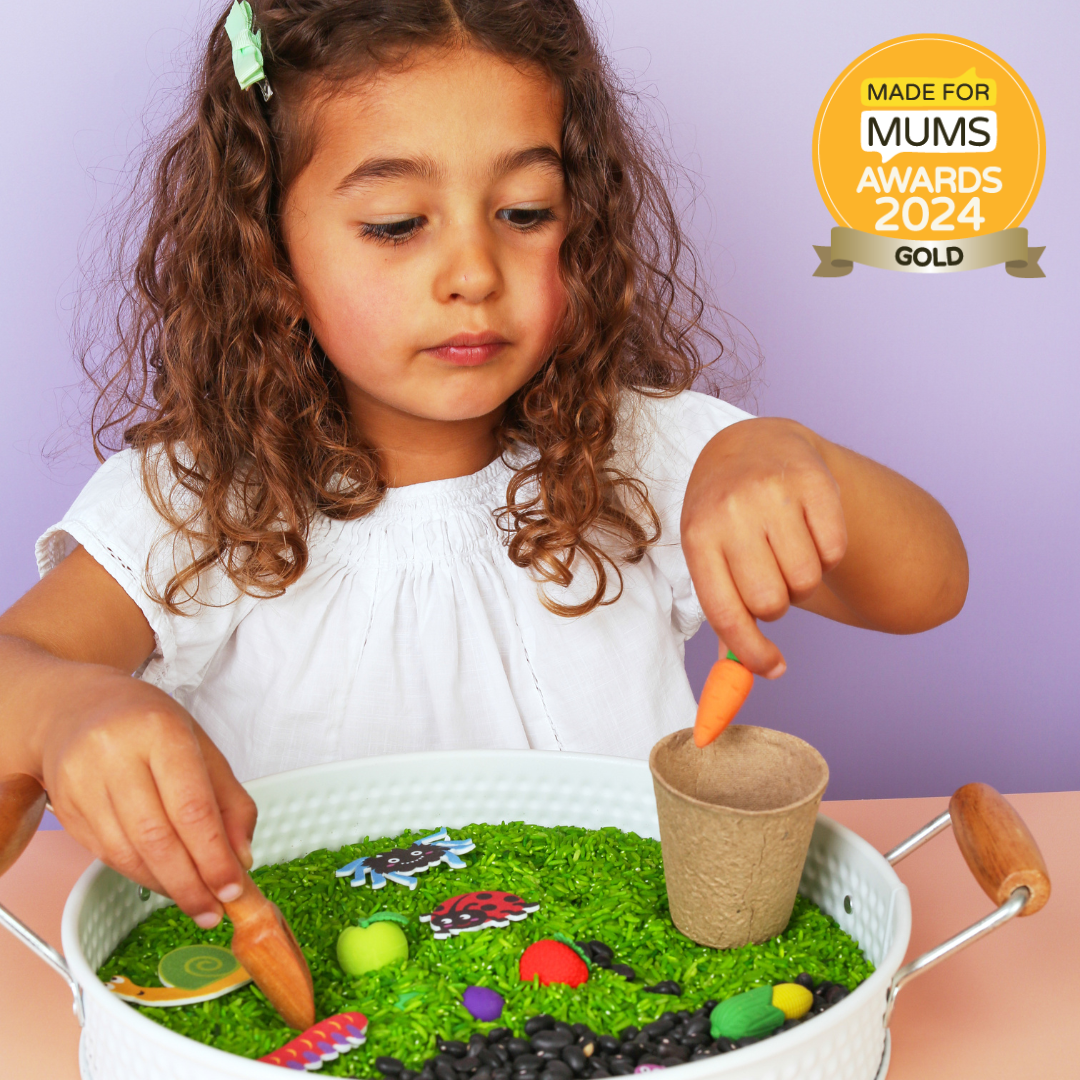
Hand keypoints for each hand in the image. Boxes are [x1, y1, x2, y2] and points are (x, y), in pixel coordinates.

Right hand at [38, 667, 256, 927]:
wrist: (77, 709)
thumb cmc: (150, 727)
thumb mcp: (203, 749)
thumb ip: (230, 801)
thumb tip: (242, 857)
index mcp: (161, 733)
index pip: (192, 807)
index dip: (214, 855)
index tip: (234, 887)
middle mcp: (115, 756)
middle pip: (157, 837)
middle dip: (191, 883)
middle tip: (215, 910)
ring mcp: (83, 783)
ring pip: (128, 853)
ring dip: (166, 886)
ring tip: (196, 903)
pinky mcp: (64, 808)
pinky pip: (106, 855)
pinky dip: (140, 876)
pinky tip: (164, 883)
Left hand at [681, 417, 847, 675]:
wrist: (752, 446)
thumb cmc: (725, 517)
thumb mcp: (709, 553)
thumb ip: (726, 611)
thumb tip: (741, 672)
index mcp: (698, 537)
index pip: (725, 612)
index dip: (751, 650)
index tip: (773, 668)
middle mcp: (732, 512)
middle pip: (771, 601)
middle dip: (777, 605)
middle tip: (771, 581)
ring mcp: (773, 493)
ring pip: (806, 580)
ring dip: (803, 581)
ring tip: (788, 554)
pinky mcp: (814, 481)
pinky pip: (835, 550)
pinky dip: (828, 555)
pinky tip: (809, 532)